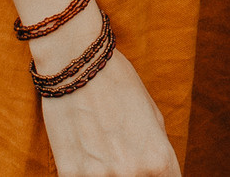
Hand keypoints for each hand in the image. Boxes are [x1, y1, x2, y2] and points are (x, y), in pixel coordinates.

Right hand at [38, 49, 178, 176]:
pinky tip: (85, 148)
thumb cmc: (119, 83)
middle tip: (122, 149)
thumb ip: (159, 152)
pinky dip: (86, 170)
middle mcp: (132, 173)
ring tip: (102, 146)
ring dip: (109, 172)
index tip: (150, 166)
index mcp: (158, 159)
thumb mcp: (153, 117)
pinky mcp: (69, 174)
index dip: (160, 174)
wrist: (76, 64)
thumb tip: (159, 174)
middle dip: (136, 171)